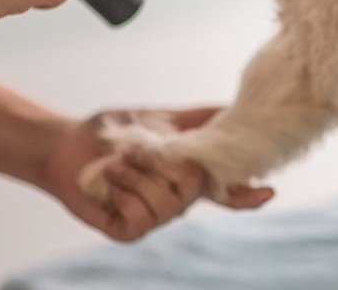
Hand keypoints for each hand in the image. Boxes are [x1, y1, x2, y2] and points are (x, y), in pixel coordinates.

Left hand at [39, 107, 273, 241]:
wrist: (68, 144)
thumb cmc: (114, 132)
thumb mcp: (163, 119)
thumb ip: (201, 119)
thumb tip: (235, 107)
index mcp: (188, 177)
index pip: (226, 190)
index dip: (248, 194)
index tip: (269, 191)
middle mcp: (176, 202)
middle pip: (196, 187)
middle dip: (167, 162)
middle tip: (138, 148)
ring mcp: (153, 219)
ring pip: (169, 202)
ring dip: (140, 174)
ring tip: (119, 161)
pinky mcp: (129, 231)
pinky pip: (143, 215)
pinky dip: (126, 190)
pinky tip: (112, 180)